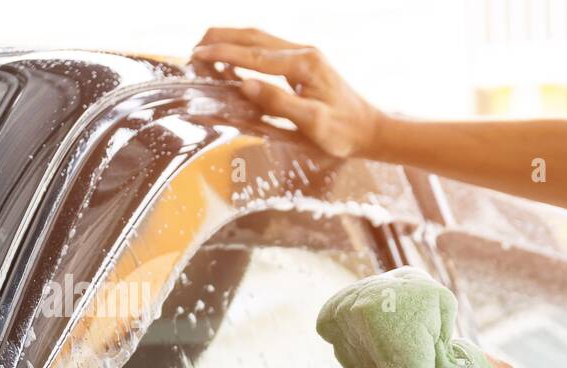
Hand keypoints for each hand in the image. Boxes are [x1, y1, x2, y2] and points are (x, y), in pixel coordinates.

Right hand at [191, 27, 382, 158]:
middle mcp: (304, 52)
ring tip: (205, 52)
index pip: (254, 55)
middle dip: (220, 39)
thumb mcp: (313, 125)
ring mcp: (305, 55)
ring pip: (259, 38)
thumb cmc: (345, 133)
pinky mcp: (304, 63)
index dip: (223, 54)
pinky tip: (232, 63)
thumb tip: (244, 85)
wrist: (372, 131)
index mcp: (304, 65)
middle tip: (193, 51)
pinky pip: (267, 50)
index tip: (197, 55)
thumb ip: (278, 104)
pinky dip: (244, 51)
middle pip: (253, 35)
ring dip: (230, 42)